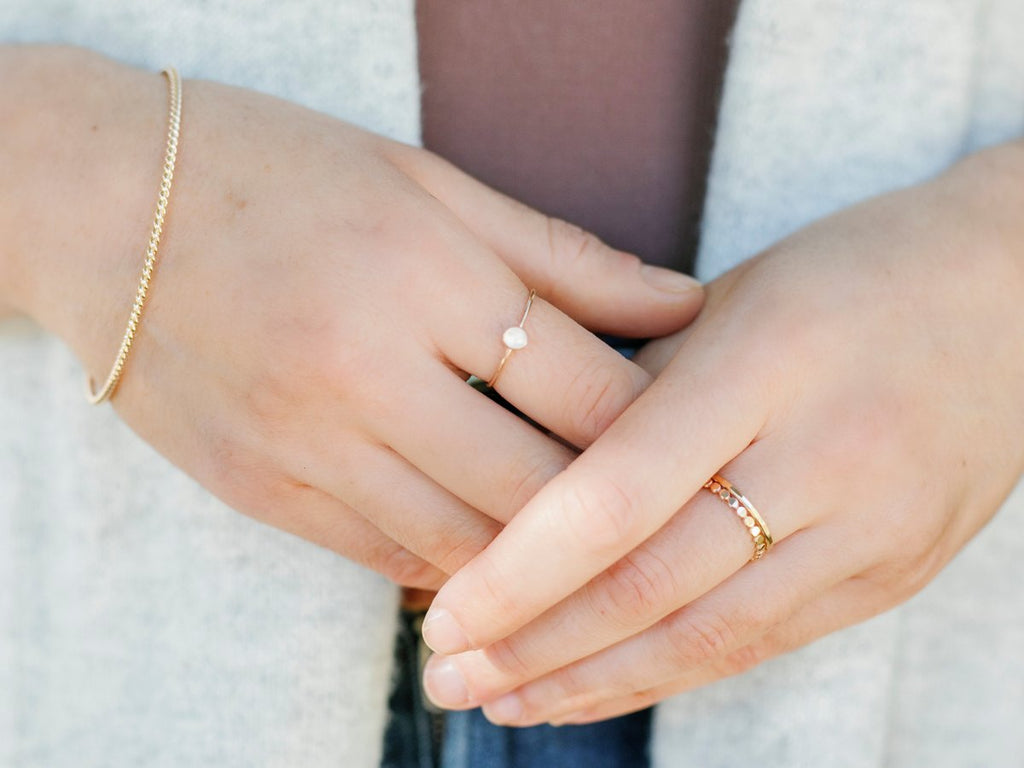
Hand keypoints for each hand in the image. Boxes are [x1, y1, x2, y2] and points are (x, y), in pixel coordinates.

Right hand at [0, 47, 702, 587]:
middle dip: (612, 509)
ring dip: (536, 552)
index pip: (587, 389)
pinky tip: (485, 544)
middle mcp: (364, 370)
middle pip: (537, 486)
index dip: (658, 428)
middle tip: (658, 508)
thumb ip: (564, 255)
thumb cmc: (276, 171)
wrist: (94, 203)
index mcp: (424, 274)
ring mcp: (303, 442)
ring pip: (466, 543)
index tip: (694, 440)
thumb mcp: (426, 181)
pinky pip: (385, 558)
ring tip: (581, 536)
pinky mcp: (258, 490)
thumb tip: (683, 303)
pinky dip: (452, 561)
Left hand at [420, 141, 1023, 721]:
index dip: (518, 572)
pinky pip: (761, 643)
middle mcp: (824, 456)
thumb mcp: (735, 300)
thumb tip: (526, 480)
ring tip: (502, 703)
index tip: (443, 613)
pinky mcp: (891, 574)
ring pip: (705, 636)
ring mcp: (871, 528)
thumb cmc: (851, 275)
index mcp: (765, 363)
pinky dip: (667, 675)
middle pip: (651, 583)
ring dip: (589, 681)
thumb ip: (638, 390)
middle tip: (446, 676)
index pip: (615, 496)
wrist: (1013, 296)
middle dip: (535, 647)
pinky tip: (597, 692)